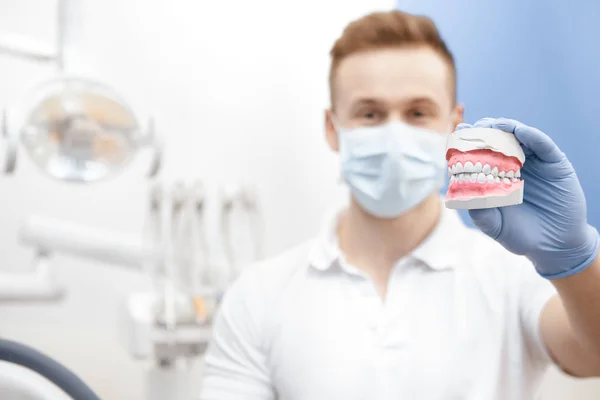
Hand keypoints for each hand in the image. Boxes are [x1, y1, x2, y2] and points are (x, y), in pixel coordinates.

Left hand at [456, 118, 599, 278]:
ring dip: (504, 128)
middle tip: (473, 128)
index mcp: (494, 176)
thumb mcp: (494, 226)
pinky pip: (542, 144)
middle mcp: (512, 165)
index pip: (478, 153)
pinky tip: (519, 131)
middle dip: (483, 131)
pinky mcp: (554, 163)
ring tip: (493, 126)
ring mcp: (534, 162)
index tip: (458, 132)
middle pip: (496, 139)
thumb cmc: (521, 235)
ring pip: (518, 136)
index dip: (467, 142)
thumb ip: (480, 212)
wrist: (555, 245)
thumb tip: (463, 196)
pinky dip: (530, 135)